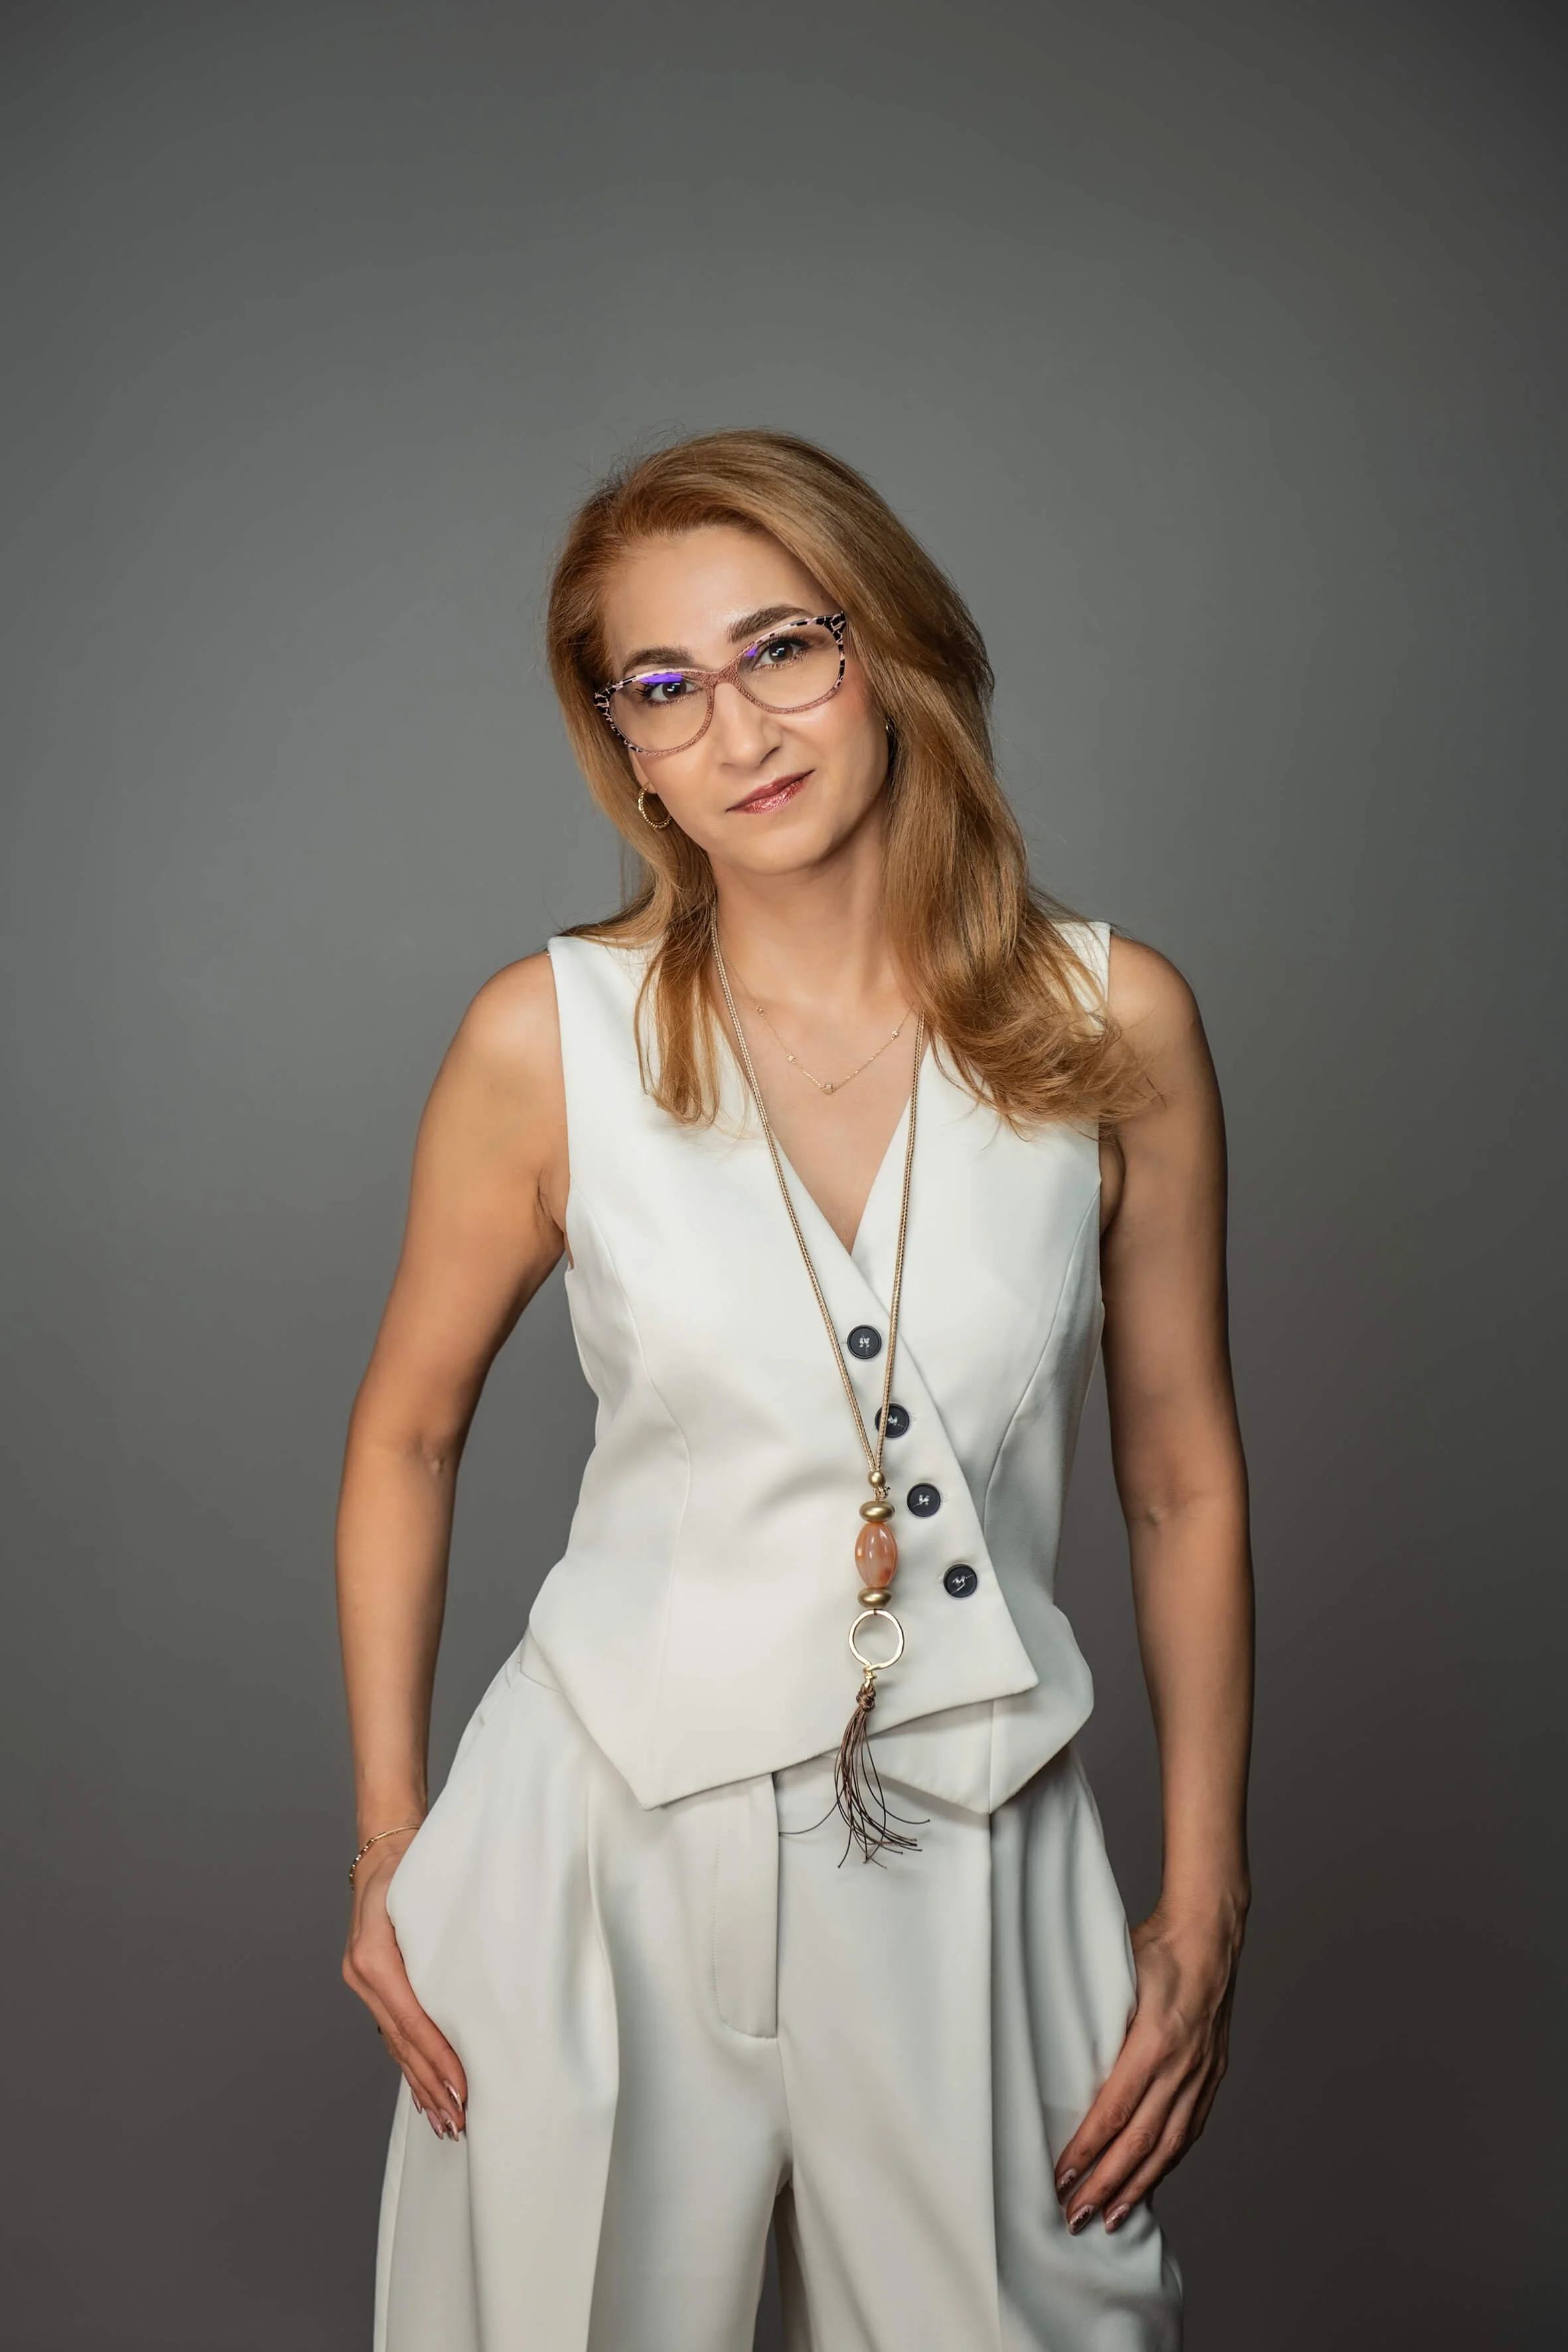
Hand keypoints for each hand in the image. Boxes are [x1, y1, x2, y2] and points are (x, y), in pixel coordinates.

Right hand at [342, 1834, 467, 2142]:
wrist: (383, 1851)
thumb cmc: (414, 1864)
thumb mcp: (427, 1890)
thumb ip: (448, 1933)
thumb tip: (489, 1974)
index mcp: (374, 1957)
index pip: (412, 2020)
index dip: (437, 2057)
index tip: (462, 2088)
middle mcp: (364, 1975)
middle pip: (402, 2042)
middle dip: (431, 2084)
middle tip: (459, 2122)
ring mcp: (364, 1983)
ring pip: (396, 2044)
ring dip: (421, 2084)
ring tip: (445, 2122)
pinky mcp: (373, 1986)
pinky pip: (393, 2032)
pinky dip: (411, 2063)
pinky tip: (423, 2091)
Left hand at [1053, 1900, 1243, 2233]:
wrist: (1210, 1935)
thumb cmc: (1155, 1949)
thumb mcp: (1114, 1976)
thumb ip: (1093, 2020)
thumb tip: (1053, 2056)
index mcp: (1154, 2041)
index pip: (1114, 2110)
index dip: (1087, 2150)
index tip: (1062, 2177)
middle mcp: (1181, 2066)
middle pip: (1140, 2141)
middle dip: (1106, 2185)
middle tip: (1075, 2216)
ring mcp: (1201, 2075)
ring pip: (1168, 2147)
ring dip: (1137, 2187)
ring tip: (1110, 2218)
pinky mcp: (1212, 2077)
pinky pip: (1189, 2132)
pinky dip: (1167, 2164)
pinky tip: (1148, 2182)